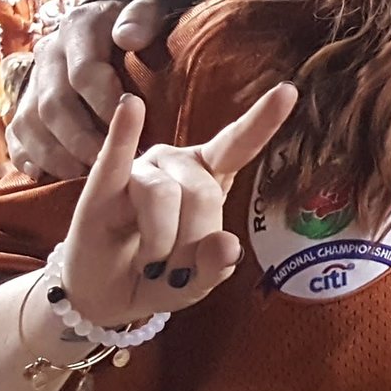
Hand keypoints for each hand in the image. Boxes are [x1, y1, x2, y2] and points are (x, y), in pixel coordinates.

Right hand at [10, 0, 171, 179]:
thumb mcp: (148, 8)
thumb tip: (129, 38)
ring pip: (30, 124)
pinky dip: (31, 158)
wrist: (113, 21)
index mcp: (77, 27)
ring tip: (87, 172)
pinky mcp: (24, 103)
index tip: (132, 124)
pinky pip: (16, 136)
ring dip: (56, 154)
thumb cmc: (138, 22)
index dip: (106, 102)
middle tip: (110, 159)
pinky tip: (53, 175)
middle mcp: (48, 53)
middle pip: (53, 105)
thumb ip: (142, 17)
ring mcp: (32, 80)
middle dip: (81, 138)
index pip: (84, 72)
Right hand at [61, 84, 295, 329]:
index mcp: (211, 176)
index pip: (241, 144)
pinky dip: (123, 133)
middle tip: (173, 271)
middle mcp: (179, 164)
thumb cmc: (158, 279)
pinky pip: (115, 156)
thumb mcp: (195, 285)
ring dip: (158, 246)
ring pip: (163, 197)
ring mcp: (142, 170)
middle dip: (190, 245)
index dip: (264, 119)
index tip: (288, 91)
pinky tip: (130, 107)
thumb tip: (226, 246)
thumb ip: (214, 268)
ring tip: (149, 263)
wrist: (103, 299)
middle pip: (202, 193)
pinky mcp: (101, 186)